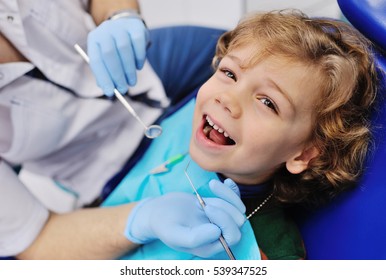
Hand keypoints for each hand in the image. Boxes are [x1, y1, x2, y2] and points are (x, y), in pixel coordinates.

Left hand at [87, 17, 148, 95]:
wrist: (127, 26)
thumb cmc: (115, 48)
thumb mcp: (106, 59)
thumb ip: (105, 73)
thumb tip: (108, 90)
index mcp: (94, 39)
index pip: (96, 60)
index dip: (103, 78)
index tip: (110, 93)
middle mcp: (105, 30)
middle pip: (109, 54)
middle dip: (117, 75)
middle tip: (123, 89)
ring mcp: (121, 26)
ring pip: (124, 50)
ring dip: (129, 70)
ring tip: (132, 82)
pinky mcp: (136, 26)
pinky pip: (138, 44)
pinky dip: (139, 59)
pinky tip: (139, 67)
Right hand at [125, 179, 244, 257]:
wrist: (158, 212)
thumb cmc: (164, 225)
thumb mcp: (174, 233)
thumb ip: (194, 238)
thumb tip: (217, 232)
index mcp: (211, 247)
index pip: (232, 236)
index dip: (225, 221)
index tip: (207, 207)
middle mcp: (218, 236)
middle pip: (238, 222)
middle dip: (224, 208)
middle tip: (203, 202)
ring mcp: (220, 221)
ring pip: (237, 209)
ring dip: (224, 198)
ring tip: (204, 194)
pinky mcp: (219, 208)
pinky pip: (234, 200)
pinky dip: (232, 190)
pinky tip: (227, 181)